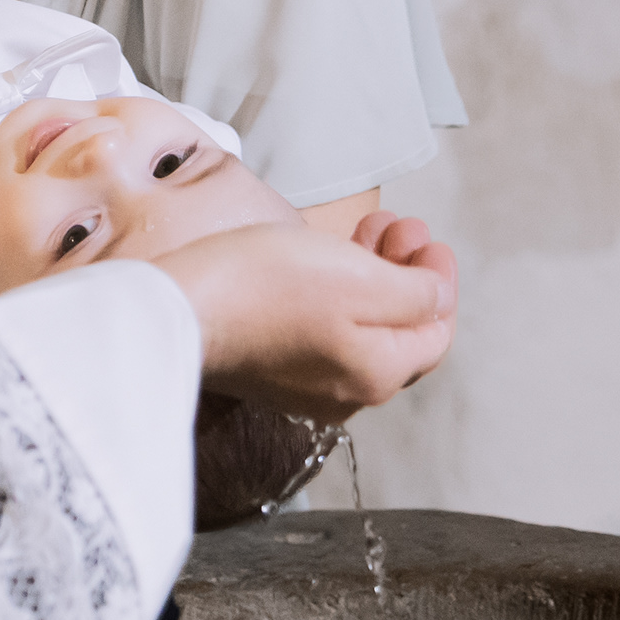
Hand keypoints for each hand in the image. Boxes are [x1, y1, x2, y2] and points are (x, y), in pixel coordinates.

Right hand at [153, 212, 458, 424]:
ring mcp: (305, 386)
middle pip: (398, 331)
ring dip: (372, 277)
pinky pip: (322, 333)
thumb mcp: (362, 280)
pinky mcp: (270, 371)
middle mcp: (347, 393)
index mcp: (379, 374)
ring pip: (360, 329)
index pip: (436, 332)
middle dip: (406, 273)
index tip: (427, 237)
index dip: (439, 281)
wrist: (180, 306)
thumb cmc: (269, 287)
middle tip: (396, 226)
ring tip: (366, 231)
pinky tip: (322, 260)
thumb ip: (415, 295)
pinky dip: (336, 294)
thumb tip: (438, 300)